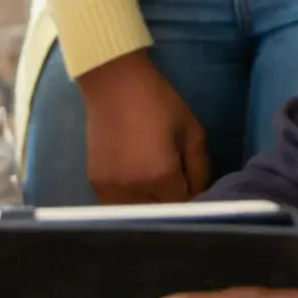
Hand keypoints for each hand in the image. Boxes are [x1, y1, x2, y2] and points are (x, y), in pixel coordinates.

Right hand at [79, 49, 212, 203]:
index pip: (183, 206)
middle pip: (160, 214)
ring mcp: (110, 188)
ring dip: (151, 207)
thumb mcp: (191, 130)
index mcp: (161, 175)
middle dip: (172, 206)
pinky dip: (130, 202)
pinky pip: (117, 205)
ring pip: (138, 214)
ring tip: (158, 189)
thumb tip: (202, 194)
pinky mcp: (95, 183)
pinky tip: (138, 186)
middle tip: (179, 189)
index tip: (197, 192)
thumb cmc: (158, 101)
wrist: (114, 82)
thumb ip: (200, 168)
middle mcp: (134, 188)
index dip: (193, 201)